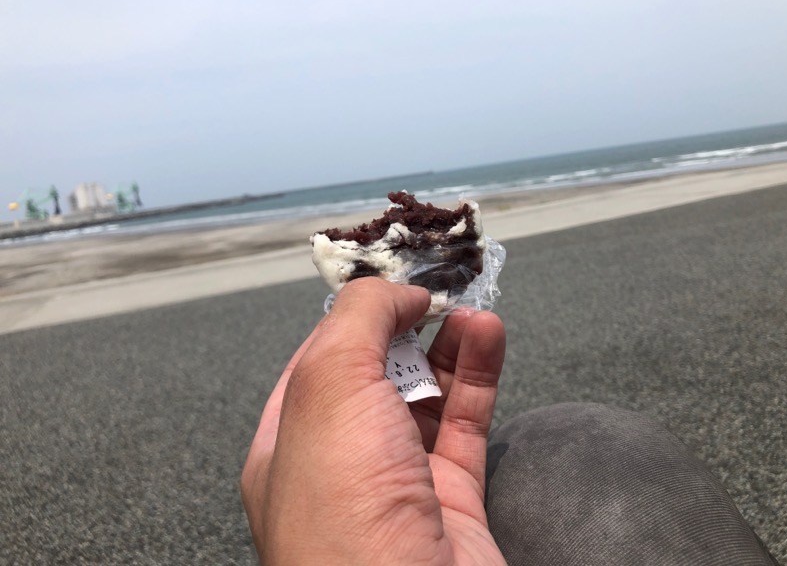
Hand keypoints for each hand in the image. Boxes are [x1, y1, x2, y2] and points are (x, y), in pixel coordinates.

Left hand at [241, 277, 506, 564]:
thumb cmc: (347, 512)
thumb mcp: (330, 387)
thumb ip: (357, 323)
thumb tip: (395, 294)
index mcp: (289, 442)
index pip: (318, 358)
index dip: (356, 315)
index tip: (394, 282)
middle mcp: (340, 464)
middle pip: (375, 375)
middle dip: (407, 328)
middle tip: (439, 292)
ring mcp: (396, 484)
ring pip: (426, 397)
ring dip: (448, 346)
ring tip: (471, 309)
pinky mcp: (452, 501)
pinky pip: (466, 425)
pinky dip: (478, 376)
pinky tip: (488, 337)